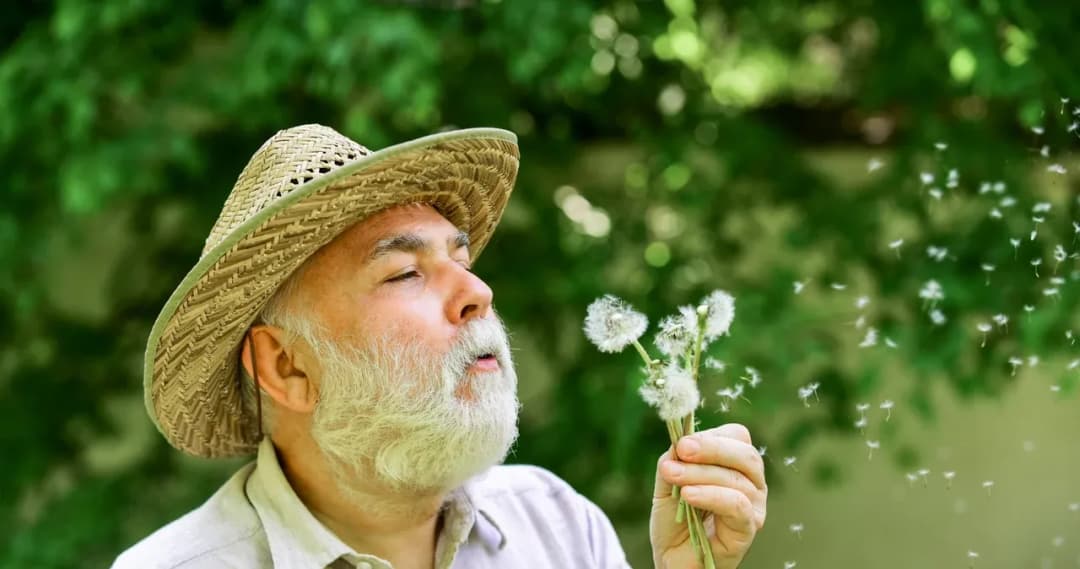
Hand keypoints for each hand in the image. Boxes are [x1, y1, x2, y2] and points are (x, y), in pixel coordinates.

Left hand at [649, 423, 767, 568]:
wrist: (672, 558)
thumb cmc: (675, 519)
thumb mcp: (668, 482)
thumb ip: (674, 460)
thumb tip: (679, 442)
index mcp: (736, 465)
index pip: (737, 437)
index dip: (711, 436)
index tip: (681, 443)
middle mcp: (752, 482)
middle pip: (745, 454)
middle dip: (711, 449)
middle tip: (683, 450)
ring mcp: (754, 506)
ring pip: (737, 479)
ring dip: (701, 474)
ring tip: (674, 476)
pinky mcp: (748, 528)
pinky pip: (737, 505)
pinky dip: (711, 495)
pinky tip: (689, 495)